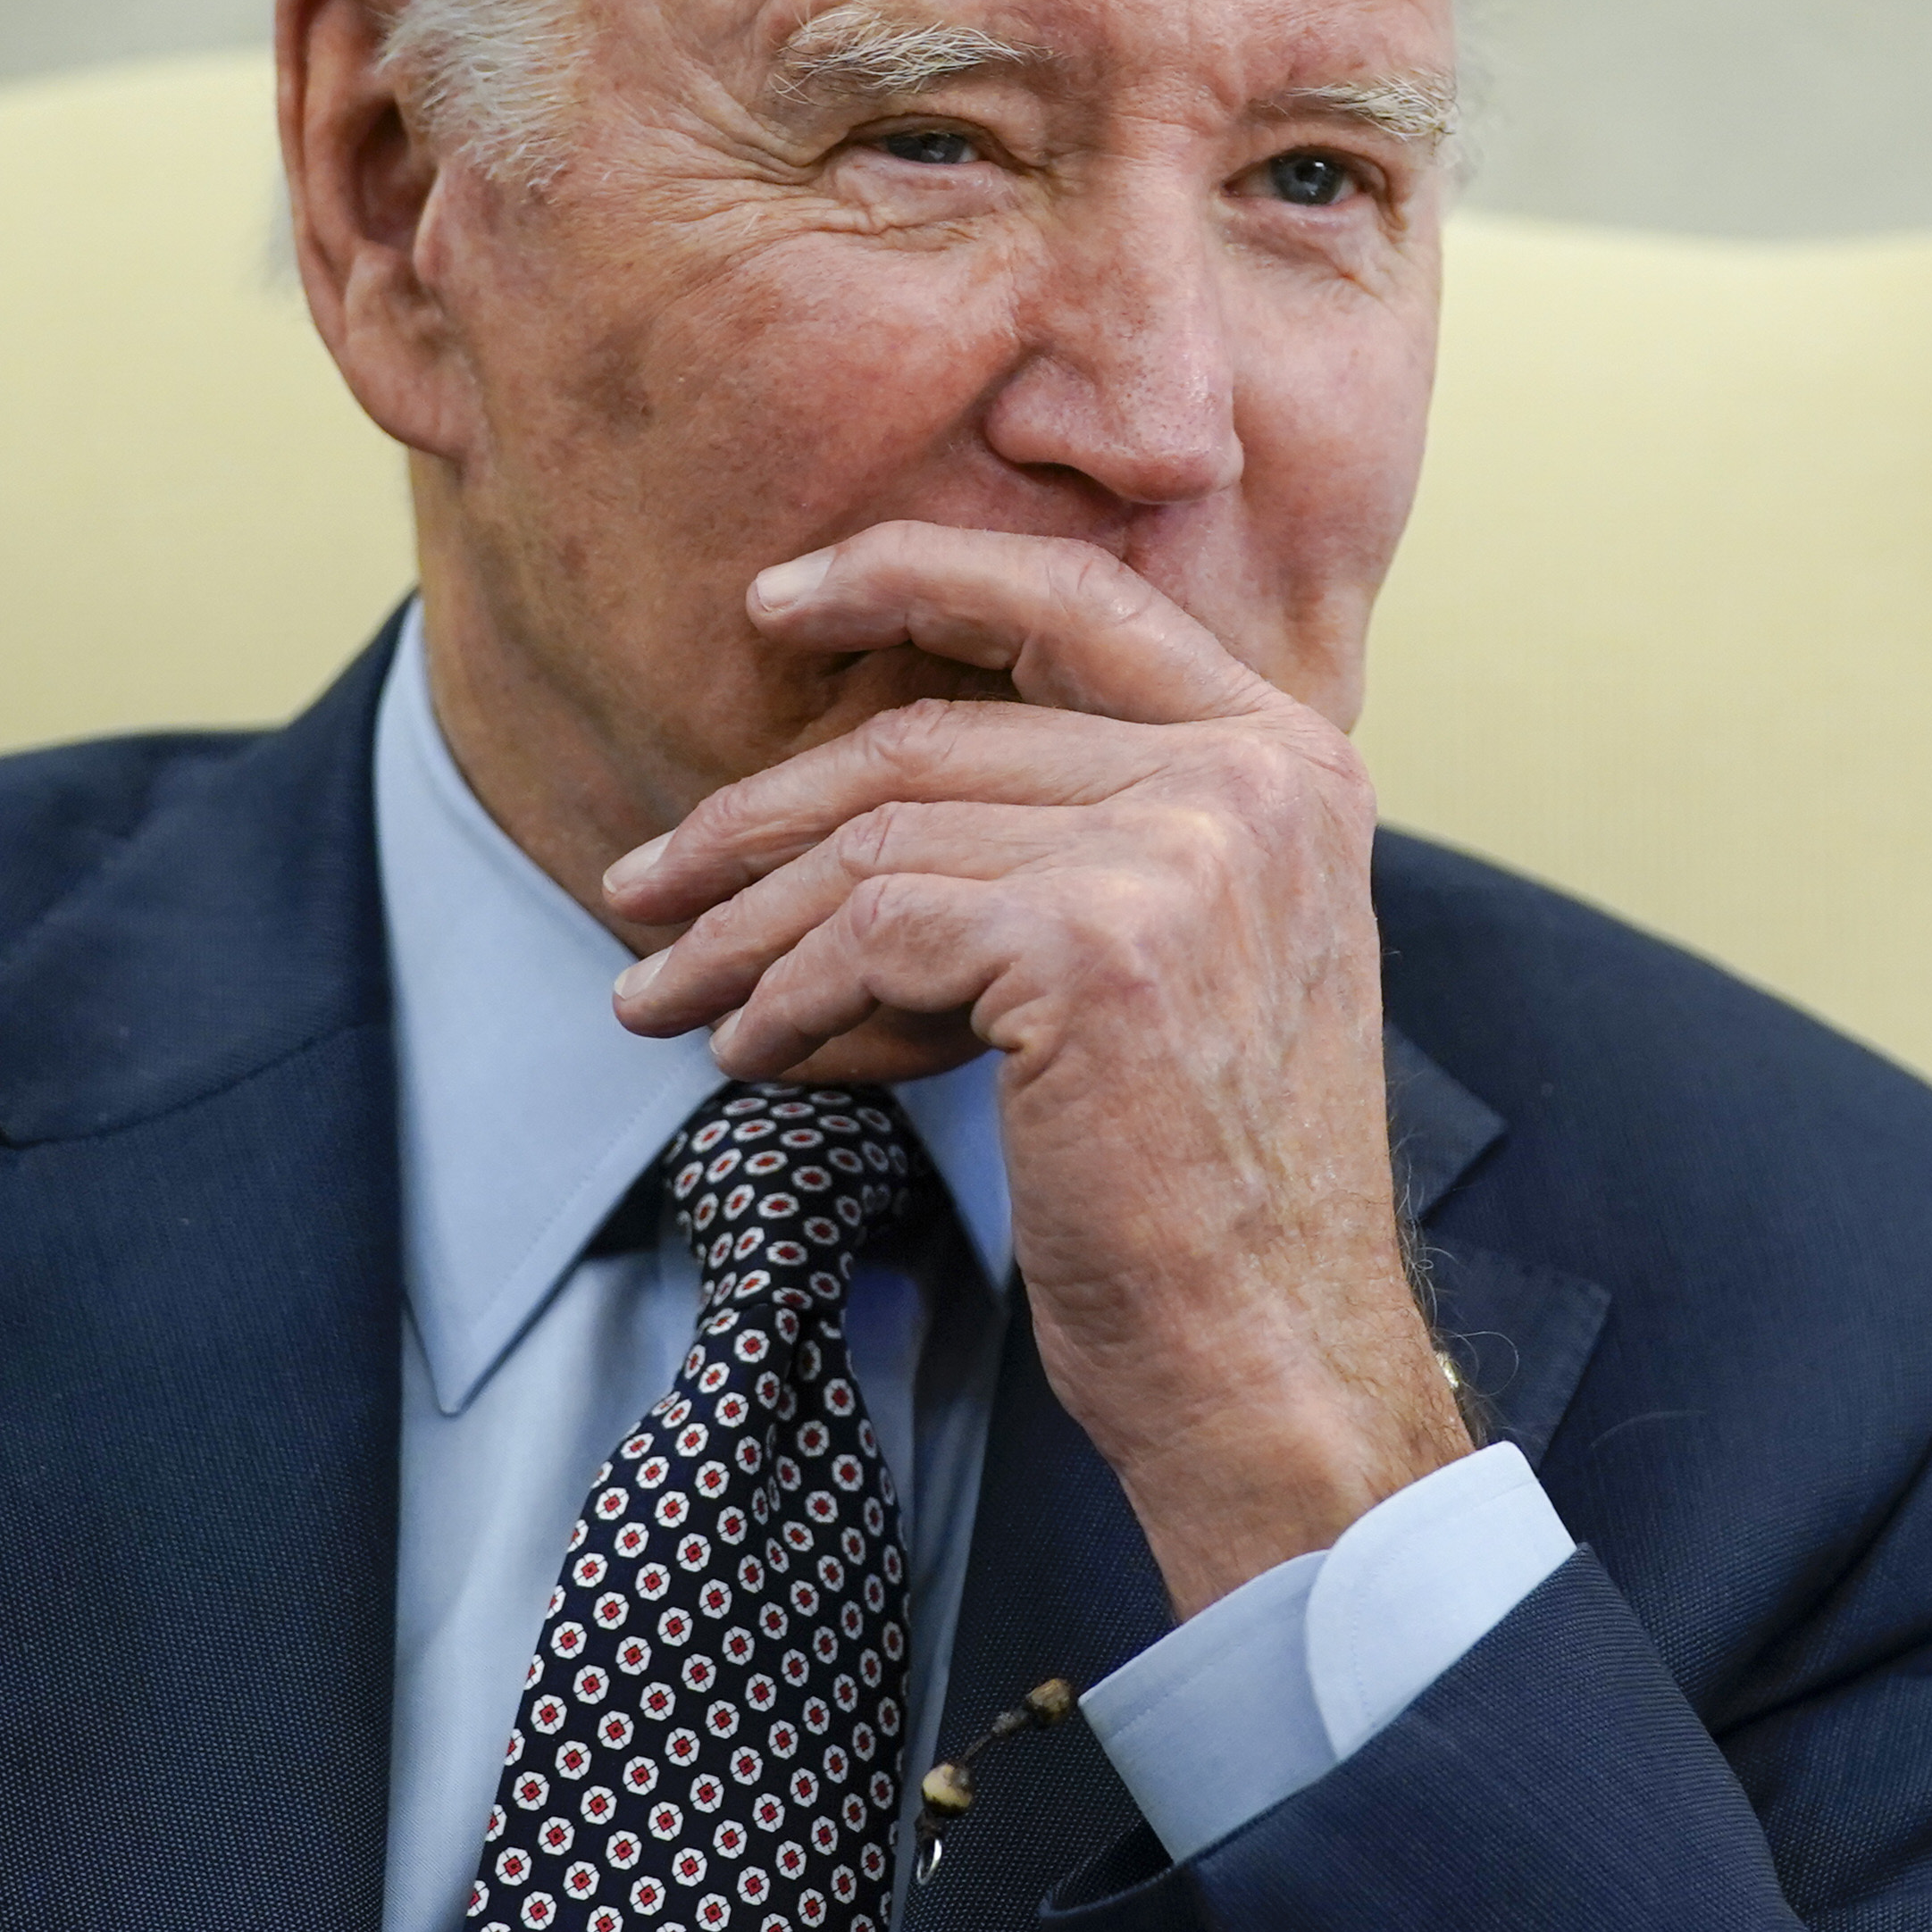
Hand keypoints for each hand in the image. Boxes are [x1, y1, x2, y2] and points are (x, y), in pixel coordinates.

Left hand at [604, 521, 1471, 1614]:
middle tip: (644, 880)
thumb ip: (1078, 837)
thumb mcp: (1177, 957)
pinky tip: (747, 1052)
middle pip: (939, 736)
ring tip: (660, 992)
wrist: (1273, 1357)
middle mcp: (1252, 775)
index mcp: (1287, 753)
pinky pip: (873, 935)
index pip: (1074, 596)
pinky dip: (785, 997)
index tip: (773, 600)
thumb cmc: (1205, 1187)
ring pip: (884, 842)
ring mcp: (1181, 849)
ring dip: (744, 928)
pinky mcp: (1094, 944)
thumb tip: (849, 808)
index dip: (909, 575)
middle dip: (761, 814)